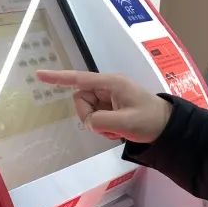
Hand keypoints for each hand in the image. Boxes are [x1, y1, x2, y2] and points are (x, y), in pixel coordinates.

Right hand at [35, 70, 172, 142]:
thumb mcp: (127, 122)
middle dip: (89, 117)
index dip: (58, 78)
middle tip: (108, 128)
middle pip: (81, 100)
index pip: (79, 79)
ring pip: (88, 112)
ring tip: (118, 130)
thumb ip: (102, 121)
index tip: (39, 75)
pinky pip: (96, 118)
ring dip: (99, 125)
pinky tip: (119, 131)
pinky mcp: (111, 108)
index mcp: (111, 84)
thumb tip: (88, 121)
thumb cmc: (151, 121)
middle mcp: (108, 88)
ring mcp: (109, 98)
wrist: (168, 127)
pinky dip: (104, 128)